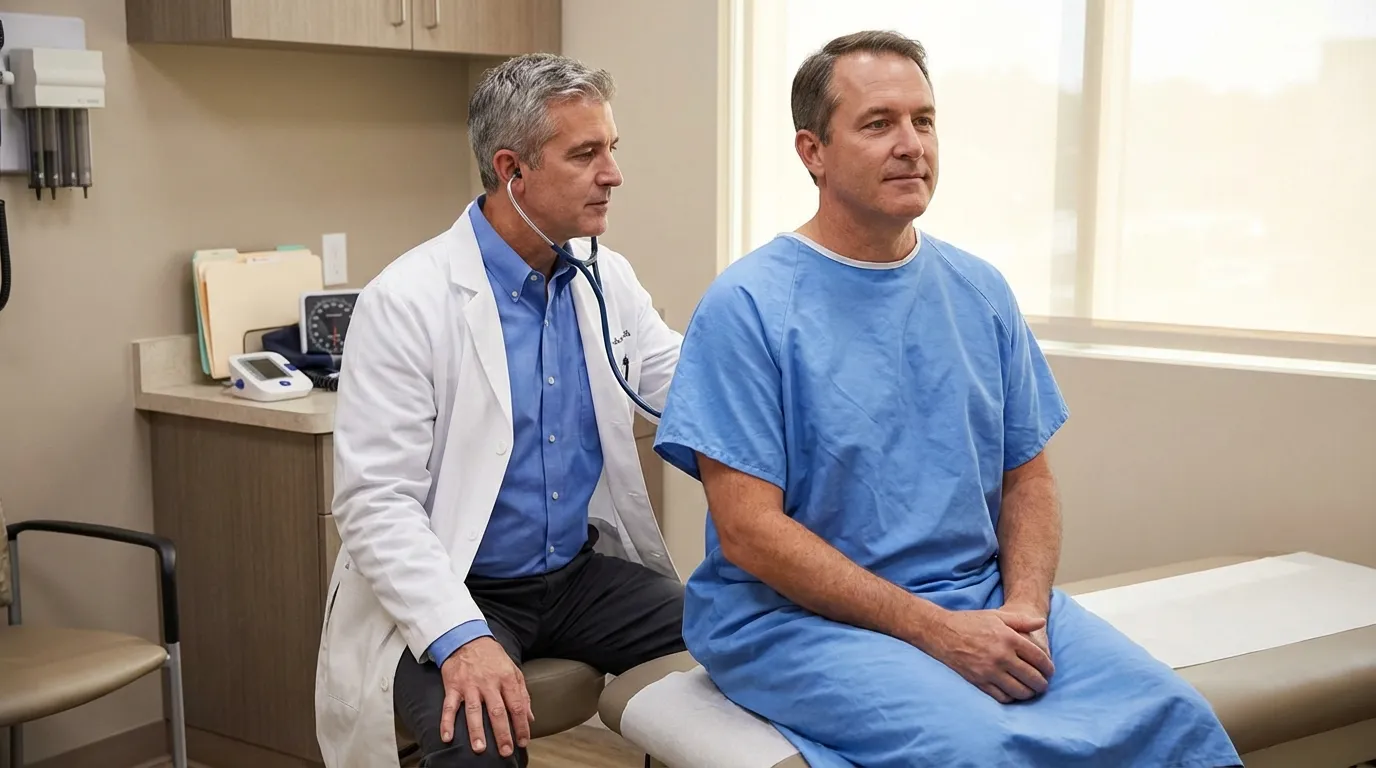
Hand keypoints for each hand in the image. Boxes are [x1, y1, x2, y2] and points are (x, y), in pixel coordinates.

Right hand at [439, 637, 533, 756]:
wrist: (466, 639)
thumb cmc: (492, 657)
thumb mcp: (512, 670)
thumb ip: (522, 694)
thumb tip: (530, 717)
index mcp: (506, 679)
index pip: (517, 706)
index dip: (521, 725)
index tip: (523, 741)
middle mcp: (488, 683)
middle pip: (497, 711)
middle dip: (502, 733)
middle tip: (505, 751)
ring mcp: (470, 685)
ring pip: (474, 711)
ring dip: (476, 731)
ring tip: (480, 748)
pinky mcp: (453, 686)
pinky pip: (449, 706)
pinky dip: (446, 722)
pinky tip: (447, 737)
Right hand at [923, 608, 1055, 703]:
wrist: (941, 632)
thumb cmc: (970, 622)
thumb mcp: (997, 616)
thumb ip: (1021, 620)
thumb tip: (1041, 623)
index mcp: (1009, 638)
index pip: (1039, 658)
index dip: (1048, 668)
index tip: (1049, 671)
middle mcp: (1001, 656)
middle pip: (1032, 677)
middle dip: (1042, 683)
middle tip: (1043, 684)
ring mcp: (989, 670)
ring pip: (1019, 690)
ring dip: (1029, 693)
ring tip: (1030, 691)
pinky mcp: (979, 681)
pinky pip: (1002, 696)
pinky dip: (1011, 698)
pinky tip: (1013, 693)